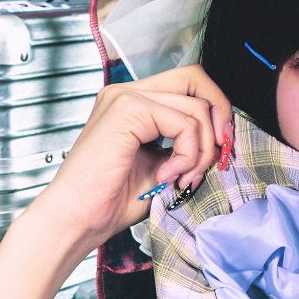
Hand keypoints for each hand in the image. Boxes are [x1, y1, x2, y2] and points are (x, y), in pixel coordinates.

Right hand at [32, 66, 232, 252]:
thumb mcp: (162, 165)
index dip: (214, 110)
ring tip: (181, 178)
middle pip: (196, 79)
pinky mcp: (129, 109)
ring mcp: (126, 96)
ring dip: (201, 151)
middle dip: (219, 117)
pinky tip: (167, 175)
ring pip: (195, 107)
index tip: (220, 147)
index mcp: (132, 103)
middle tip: (217, 155)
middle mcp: (127, 92)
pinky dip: (187, 155)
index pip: (188, 85)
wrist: (77, 219)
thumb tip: (221, 138)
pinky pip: (184, 124)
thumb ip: (185, 145)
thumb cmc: (111, 201)